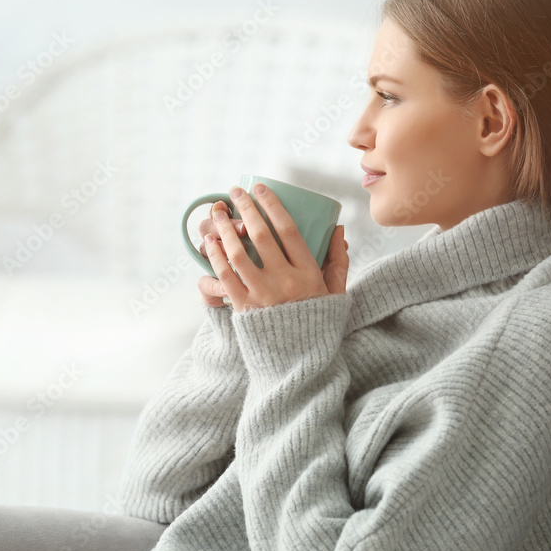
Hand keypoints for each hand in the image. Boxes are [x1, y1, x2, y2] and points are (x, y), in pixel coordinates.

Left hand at [201, 183, 348, 312]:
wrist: (300, 361)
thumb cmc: (318, 322)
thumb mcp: (336, 291)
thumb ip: (338, 260)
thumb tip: (338, 229)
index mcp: (308, 273)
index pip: (288, 229)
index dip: (272, 205)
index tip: (260, 188)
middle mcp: (285, 281)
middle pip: (261, 235)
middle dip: (246, 208)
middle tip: (236, 192)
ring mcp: (262, 295)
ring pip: (238, 254)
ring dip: (224, 230)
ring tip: (216, 214)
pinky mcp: (244, 308)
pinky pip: (225, 277)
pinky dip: (216, 257)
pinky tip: (211, 243)